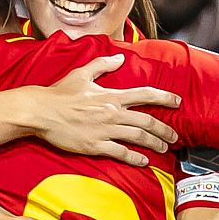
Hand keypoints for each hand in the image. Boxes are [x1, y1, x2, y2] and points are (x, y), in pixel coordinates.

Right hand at [29, 54, 180, 165]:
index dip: (164, 97)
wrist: (41, 112)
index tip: (177, 101)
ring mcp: (105, 130)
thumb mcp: (82, 74)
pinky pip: (121, 153)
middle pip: (147, 121)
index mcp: (111, 95)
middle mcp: (112, 113)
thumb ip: (103, 65)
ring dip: (154, 143)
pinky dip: (135, 158)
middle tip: (174, 136)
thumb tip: (120, 57)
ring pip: (138, 137)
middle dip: (164, 129)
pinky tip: (143, 161)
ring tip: (164, 148)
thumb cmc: (59, 93)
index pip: (145, 94)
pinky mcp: (95, 145)